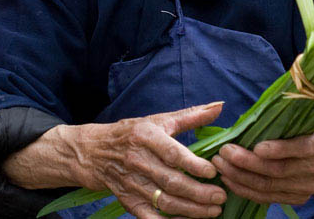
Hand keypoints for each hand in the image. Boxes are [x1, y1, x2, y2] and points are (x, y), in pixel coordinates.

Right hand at [4, 102, 227, 218]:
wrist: (92, 151)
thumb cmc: (133, 132)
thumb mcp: (159, 120)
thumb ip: (191, 115)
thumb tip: (220, 106)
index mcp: (148, 136)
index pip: (173, 153)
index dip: (194, 164)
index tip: (214, 171)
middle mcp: (138, 160)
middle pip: (171, 181)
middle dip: (198, 192)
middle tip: (220, 197)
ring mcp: (131, 183)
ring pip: (164, 201)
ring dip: (190, 209)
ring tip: (212, 211)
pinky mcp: (127, 201)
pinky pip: (148, 217)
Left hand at [211, 120, 313, 205]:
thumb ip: (293, 110)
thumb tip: (263, 105)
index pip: (302, 149)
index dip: (279, 149)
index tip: (257, 146)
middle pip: (279, 170)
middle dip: (247, 162)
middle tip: (225, 152)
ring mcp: (308, 186)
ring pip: (269, 187)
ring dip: (241, 177)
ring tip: (221, 165)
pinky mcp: (298, 197)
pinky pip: (267, 197)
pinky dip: (246, 189)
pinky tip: (230, 179)